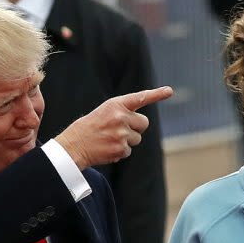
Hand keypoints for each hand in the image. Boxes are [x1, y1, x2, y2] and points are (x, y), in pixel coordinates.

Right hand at [55, 86, 172, 168]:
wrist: (74, 145)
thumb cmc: (90, 127)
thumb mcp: (105, 112)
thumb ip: (123, 112)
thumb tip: (142, 123)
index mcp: (115, 105)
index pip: (140, 97)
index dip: (156, 94)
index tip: (169, 91)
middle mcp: (120, 117)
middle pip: (144, 123)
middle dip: (136, 127)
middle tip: (120, 129)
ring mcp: (121, 134)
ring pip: (137, 139)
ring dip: (127, 141)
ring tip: (109, 139)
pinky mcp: (120, 149)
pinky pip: (129, 151)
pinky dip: (120, 151)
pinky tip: (107, 148)